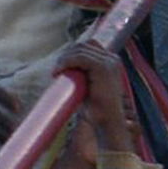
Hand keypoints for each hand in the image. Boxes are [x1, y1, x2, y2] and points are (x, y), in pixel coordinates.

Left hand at [52, 41, 134, 155]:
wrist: (108, 122)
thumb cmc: (97, 111)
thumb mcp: (88, 89)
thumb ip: (81, 78)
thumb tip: (64, 73)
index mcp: (110, 62)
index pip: (89, 46)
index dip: (72, 53)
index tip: (60, 66)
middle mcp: (112, 59)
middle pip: (83, 45)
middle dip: (67, 54)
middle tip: (56, 70)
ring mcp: (109, 62)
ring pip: (80, 50)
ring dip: (64, 59)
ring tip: (56, 73)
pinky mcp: (103, 68)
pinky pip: (80, 58)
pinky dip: (66, 62)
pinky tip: (58, 72)